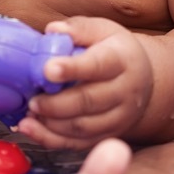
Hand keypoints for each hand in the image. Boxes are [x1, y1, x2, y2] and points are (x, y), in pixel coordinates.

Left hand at [15, 17, 152, 149]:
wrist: (142, 78)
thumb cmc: (115, 50)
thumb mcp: (102, 30)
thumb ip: (78, 29)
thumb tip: (53, 30)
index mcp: (122, 60)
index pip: (97, 65)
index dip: (72, 68)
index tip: (48, 69)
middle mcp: (125, 91)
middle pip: (89, 101)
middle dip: (56, 104)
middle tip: (33, 100)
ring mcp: (119, 116)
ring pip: (83, 127)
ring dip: (52, 124)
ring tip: (30, 114)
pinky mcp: (109, 134)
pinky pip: (80, 143)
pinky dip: (53, 139)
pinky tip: (34, 129)